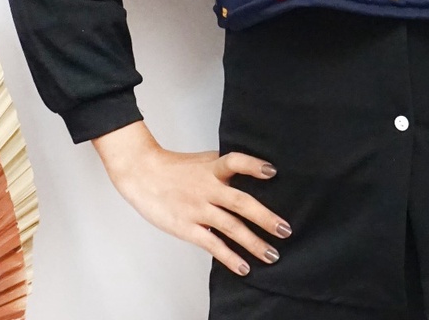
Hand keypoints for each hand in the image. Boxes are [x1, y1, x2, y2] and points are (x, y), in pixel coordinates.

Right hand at [92, 121, 292, 275]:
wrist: (143, 174)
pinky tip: (243, 267)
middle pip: (240, 202)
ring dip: (253, 243)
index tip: (272, 172)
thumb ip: (225, 168)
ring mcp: (197, 209)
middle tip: (285, 230)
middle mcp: (207, 188)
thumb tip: (256, 173)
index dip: (253, 166)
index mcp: (213, 168)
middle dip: (265, 217)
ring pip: (230, 227)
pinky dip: (228, 257)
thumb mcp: (204, 160)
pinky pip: (211, 244)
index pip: (235, 161)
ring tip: (272, 255)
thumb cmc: (177, 168)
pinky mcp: (187, 227)